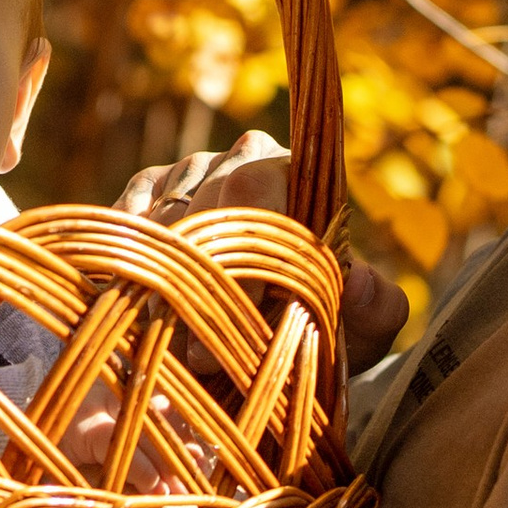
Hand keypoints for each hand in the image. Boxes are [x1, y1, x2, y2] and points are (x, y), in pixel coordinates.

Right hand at [117, 136, 409, 376]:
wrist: (277, 329)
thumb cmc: (325, 320)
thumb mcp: (365, 329)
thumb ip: (377, 308)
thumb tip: (356, 279)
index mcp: (301, 175)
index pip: (261, 191)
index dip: (248, 251)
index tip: (250, 312)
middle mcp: (245, 157)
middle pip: (208, 203)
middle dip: (205, 279)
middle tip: (203, 349)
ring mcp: (192, 169)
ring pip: (166, 219)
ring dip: (168, 283)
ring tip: (177, 342)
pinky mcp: (149, 187)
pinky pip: (131, 219)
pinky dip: (133, 261)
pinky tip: (141, 299)